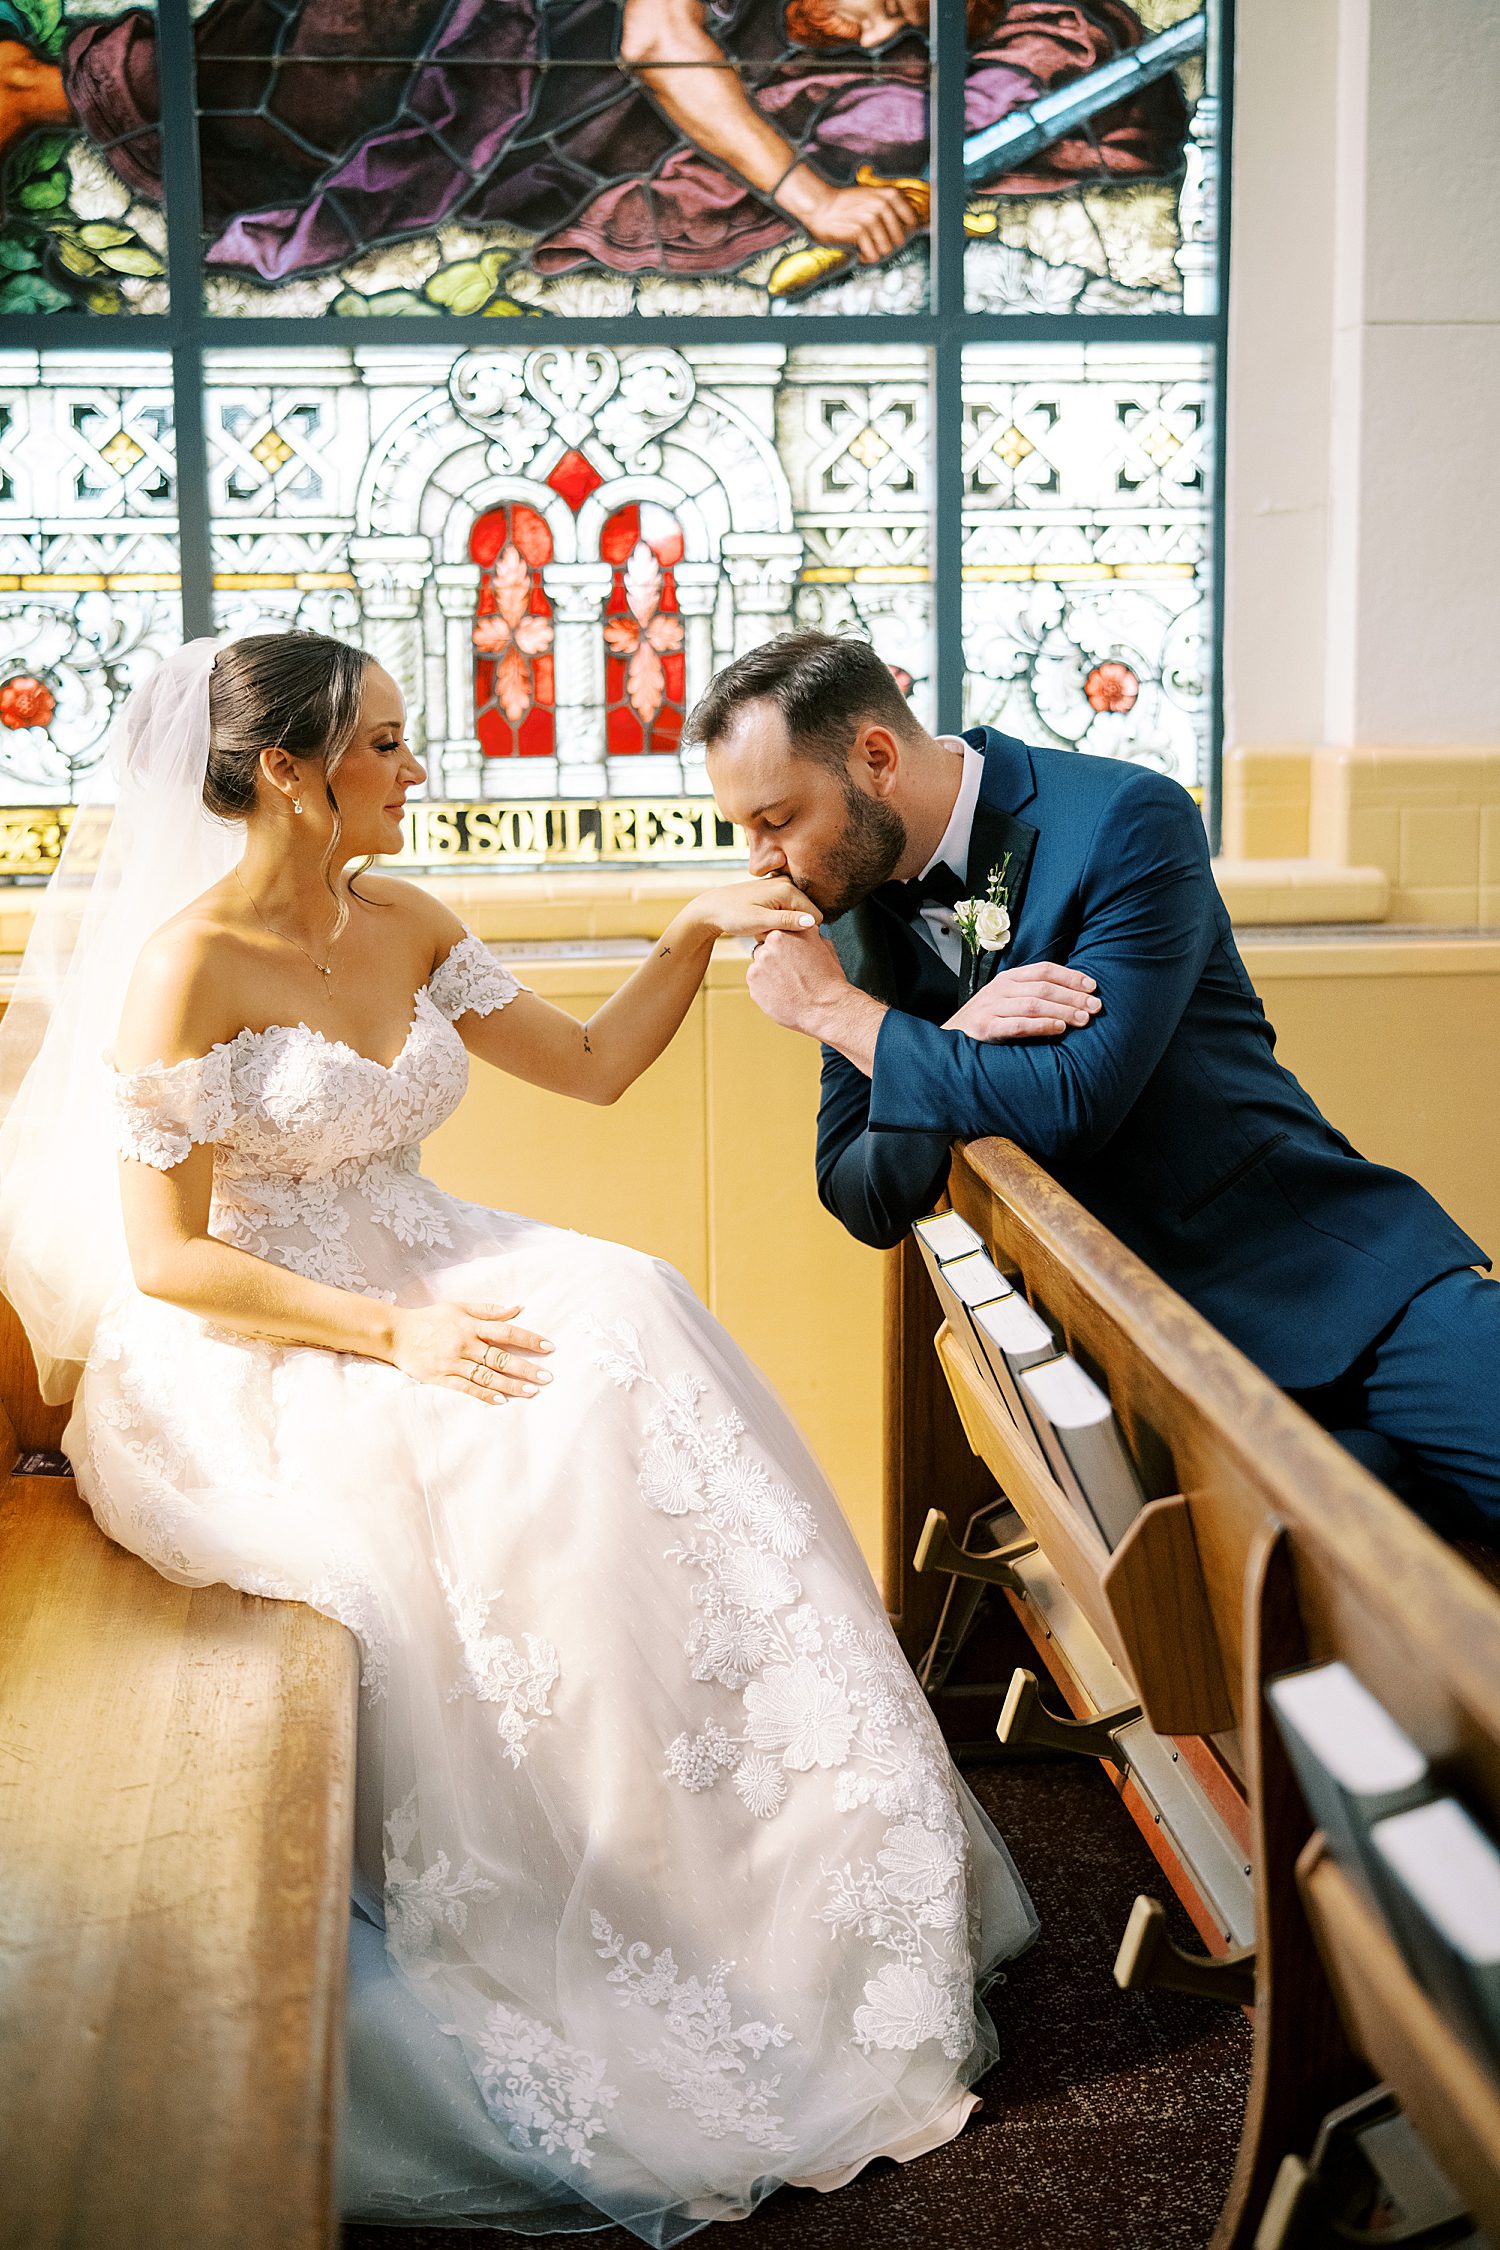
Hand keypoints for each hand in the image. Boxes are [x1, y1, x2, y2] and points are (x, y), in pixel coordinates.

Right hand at [390, 1301, 553, 1403]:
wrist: (396, 1334)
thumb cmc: (430, 1319)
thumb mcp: (459, 1307)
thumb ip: (489, 1310)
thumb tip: (518, 1308)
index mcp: (471, 1325)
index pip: (506, 1332)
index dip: (529, 1339)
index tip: (549, 1347)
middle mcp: (464, 1344)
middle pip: (500, 1357)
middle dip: (525, 1368)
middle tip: (547, 1377)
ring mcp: (453, 1362)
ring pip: (486, 1375)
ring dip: (510, 1385)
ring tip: (531, 1392)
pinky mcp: (441, 1378)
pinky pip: (466, 1388)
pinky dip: (484, 1394)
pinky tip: (502, 1401)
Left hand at [692, 874, 820, 941]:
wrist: (711, 909)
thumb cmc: (732, 916)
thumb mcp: (759, 922)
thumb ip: (787, 921)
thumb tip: (813, 922)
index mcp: (788, 889)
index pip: (815, 917)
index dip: (802, 932)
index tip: (780, 936)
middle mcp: (788, 883)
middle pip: (806, 915)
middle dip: (792, 929)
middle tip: (768, 933)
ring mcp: (781, 884)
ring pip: (796, 914)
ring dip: (783, 925)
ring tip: (763, 928)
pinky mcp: (775, 889)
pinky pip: (787, 910)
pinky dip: (777, 920)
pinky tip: (762, 922)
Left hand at [746, 924, 849, 1033]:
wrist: (824, 1008)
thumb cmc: (828, 980)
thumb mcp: (824, 947)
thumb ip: (808, 936)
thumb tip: (803, 932)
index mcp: (788, 932)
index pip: (776, 934)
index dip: (784, 946)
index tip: (790, 956)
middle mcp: (771, 943)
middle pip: (766, 948)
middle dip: (774, 959)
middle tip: (789, 973)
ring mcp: (759, 962)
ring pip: (759, 965)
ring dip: (768, 973)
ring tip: (786, 985)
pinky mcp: (753, 981)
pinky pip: (755, 981)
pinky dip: (764, 987)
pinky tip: (781, 993)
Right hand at [776, 167, 922, 263]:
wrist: (821, 207)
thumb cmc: (848, 205)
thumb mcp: (873, 197)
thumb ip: (892, 207)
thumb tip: (911, 229)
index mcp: (890, 195)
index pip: (912, 222)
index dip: (903, 232)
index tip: (892, 234)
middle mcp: (883, 205)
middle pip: (900, 240)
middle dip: (888, 245)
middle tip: (874, 242)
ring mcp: (871, 218)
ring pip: (887, 250)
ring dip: (875, 252)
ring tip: (865, 246)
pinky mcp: (860, 231)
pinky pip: (873, 256)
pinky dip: (865, 258)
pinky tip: (858, 251)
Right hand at [943, 964, 1100, 1041]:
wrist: (951, 1037)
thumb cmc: (988, 1018)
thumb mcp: (1008, 999)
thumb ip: (1032, 994)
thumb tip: (1074, 997)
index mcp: (1008, 978)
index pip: (1044, 970)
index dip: (1070, 976)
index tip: (1092, 986)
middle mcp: (1000, 989)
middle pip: (1043, 987)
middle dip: (1073, 996)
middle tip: (1095, 1007)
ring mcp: (991, 1007)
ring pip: (1034, 1004)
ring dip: (1062, 1011)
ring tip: (1083, 1019)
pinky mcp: (985, 1027)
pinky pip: (1017, 1025)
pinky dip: (1040, 1026)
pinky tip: (1058, 1029)